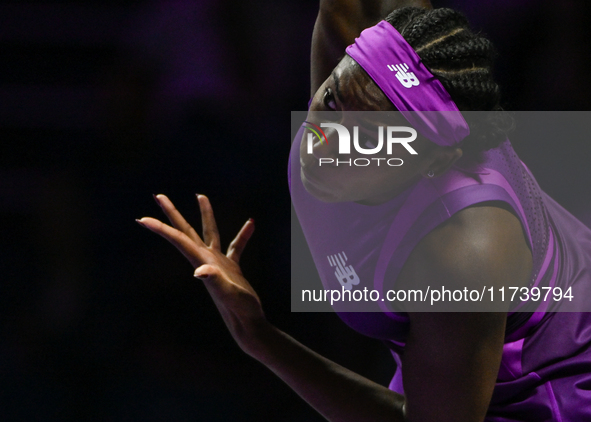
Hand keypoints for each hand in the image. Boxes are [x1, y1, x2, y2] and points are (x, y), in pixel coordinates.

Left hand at [136, 194, 266, 354]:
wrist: (248, 325)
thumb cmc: (239, 310)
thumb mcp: (229, 293)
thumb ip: (215, 281)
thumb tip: (200, 271)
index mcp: (202, 262)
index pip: (178, 240)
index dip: (161, 229)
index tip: (143, 219)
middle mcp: (206, 260)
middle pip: (185, 231)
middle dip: (172, 214)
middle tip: (159, 196)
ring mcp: (218, 263)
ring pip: (208, 233)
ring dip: (205, 215)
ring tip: (200, 195)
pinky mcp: (231, 268)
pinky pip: (235, 246)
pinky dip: (242, 235)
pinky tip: (251, 223)